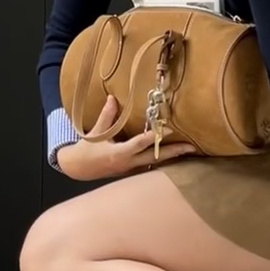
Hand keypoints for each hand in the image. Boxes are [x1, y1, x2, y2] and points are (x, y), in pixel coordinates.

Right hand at [56, 96, 194, 181]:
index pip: (139, 144)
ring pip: (155, 164)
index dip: (154, 137)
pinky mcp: (131, 172)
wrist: (79, 169)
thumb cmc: (87, 150)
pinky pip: (150, 167)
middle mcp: (128, 163)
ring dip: (171, 158)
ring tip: (188, 151)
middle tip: (190, 147)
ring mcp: (130, 170)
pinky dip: (162, 162)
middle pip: (154, 157)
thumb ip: (107, 116)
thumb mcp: (96, 132)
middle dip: (173, 152)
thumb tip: (113, 98)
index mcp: (118, 153)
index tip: (169, 128)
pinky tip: (174, 157)